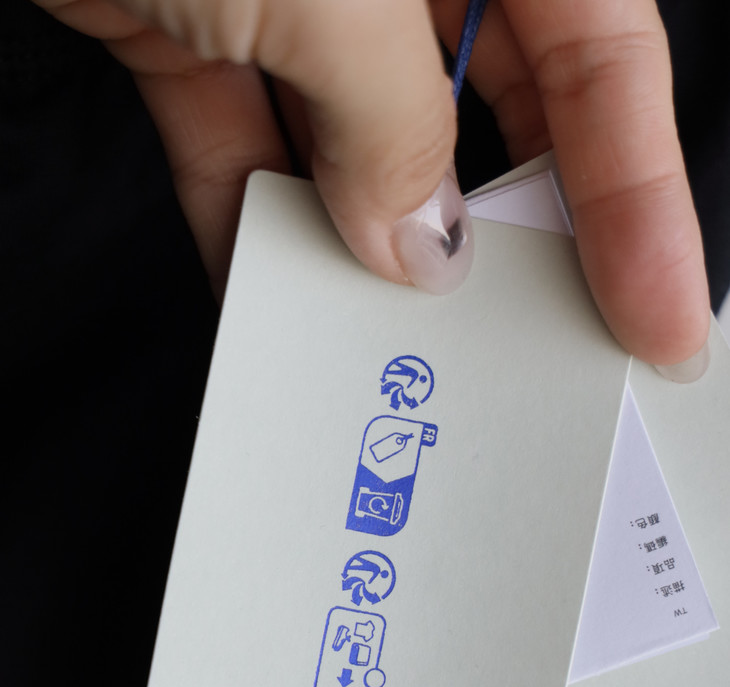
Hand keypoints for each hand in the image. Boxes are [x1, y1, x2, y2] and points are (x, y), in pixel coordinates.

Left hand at [37, 0, 709, 375]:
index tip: (663, 318)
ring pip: (361, 144)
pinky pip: (240, 147)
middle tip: (519, 344)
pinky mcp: (193, 23)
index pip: (604, 62)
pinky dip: (249, 223)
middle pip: (496, 108)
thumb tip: (421, 243)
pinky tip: (264, 295)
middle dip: (501, 235)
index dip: (641, 203)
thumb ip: (392, 122)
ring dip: (363, 246)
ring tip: (384, 343)